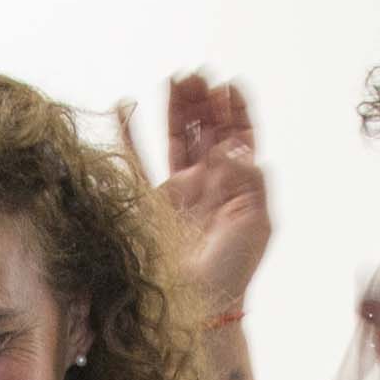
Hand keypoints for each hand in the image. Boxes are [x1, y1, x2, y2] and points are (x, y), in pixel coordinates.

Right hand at [116, 73, 269, 322]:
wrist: (198, 304)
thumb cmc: (233, 270)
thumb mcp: (255, 222)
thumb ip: (247, 179)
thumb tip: (232, 145)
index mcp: (238, 186)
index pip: (239, 138)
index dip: (235, 111)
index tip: (230, 85)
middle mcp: (209, 183)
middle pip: (207, 130)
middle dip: (203, 101)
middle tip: (198, 75)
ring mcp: (178, 190)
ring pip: (177, 138)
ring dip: (177, 108)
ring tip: (176, 80)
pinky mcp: (149, 200)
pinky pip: (135, 159)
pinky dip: (128, 133)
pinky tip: (124, 106)